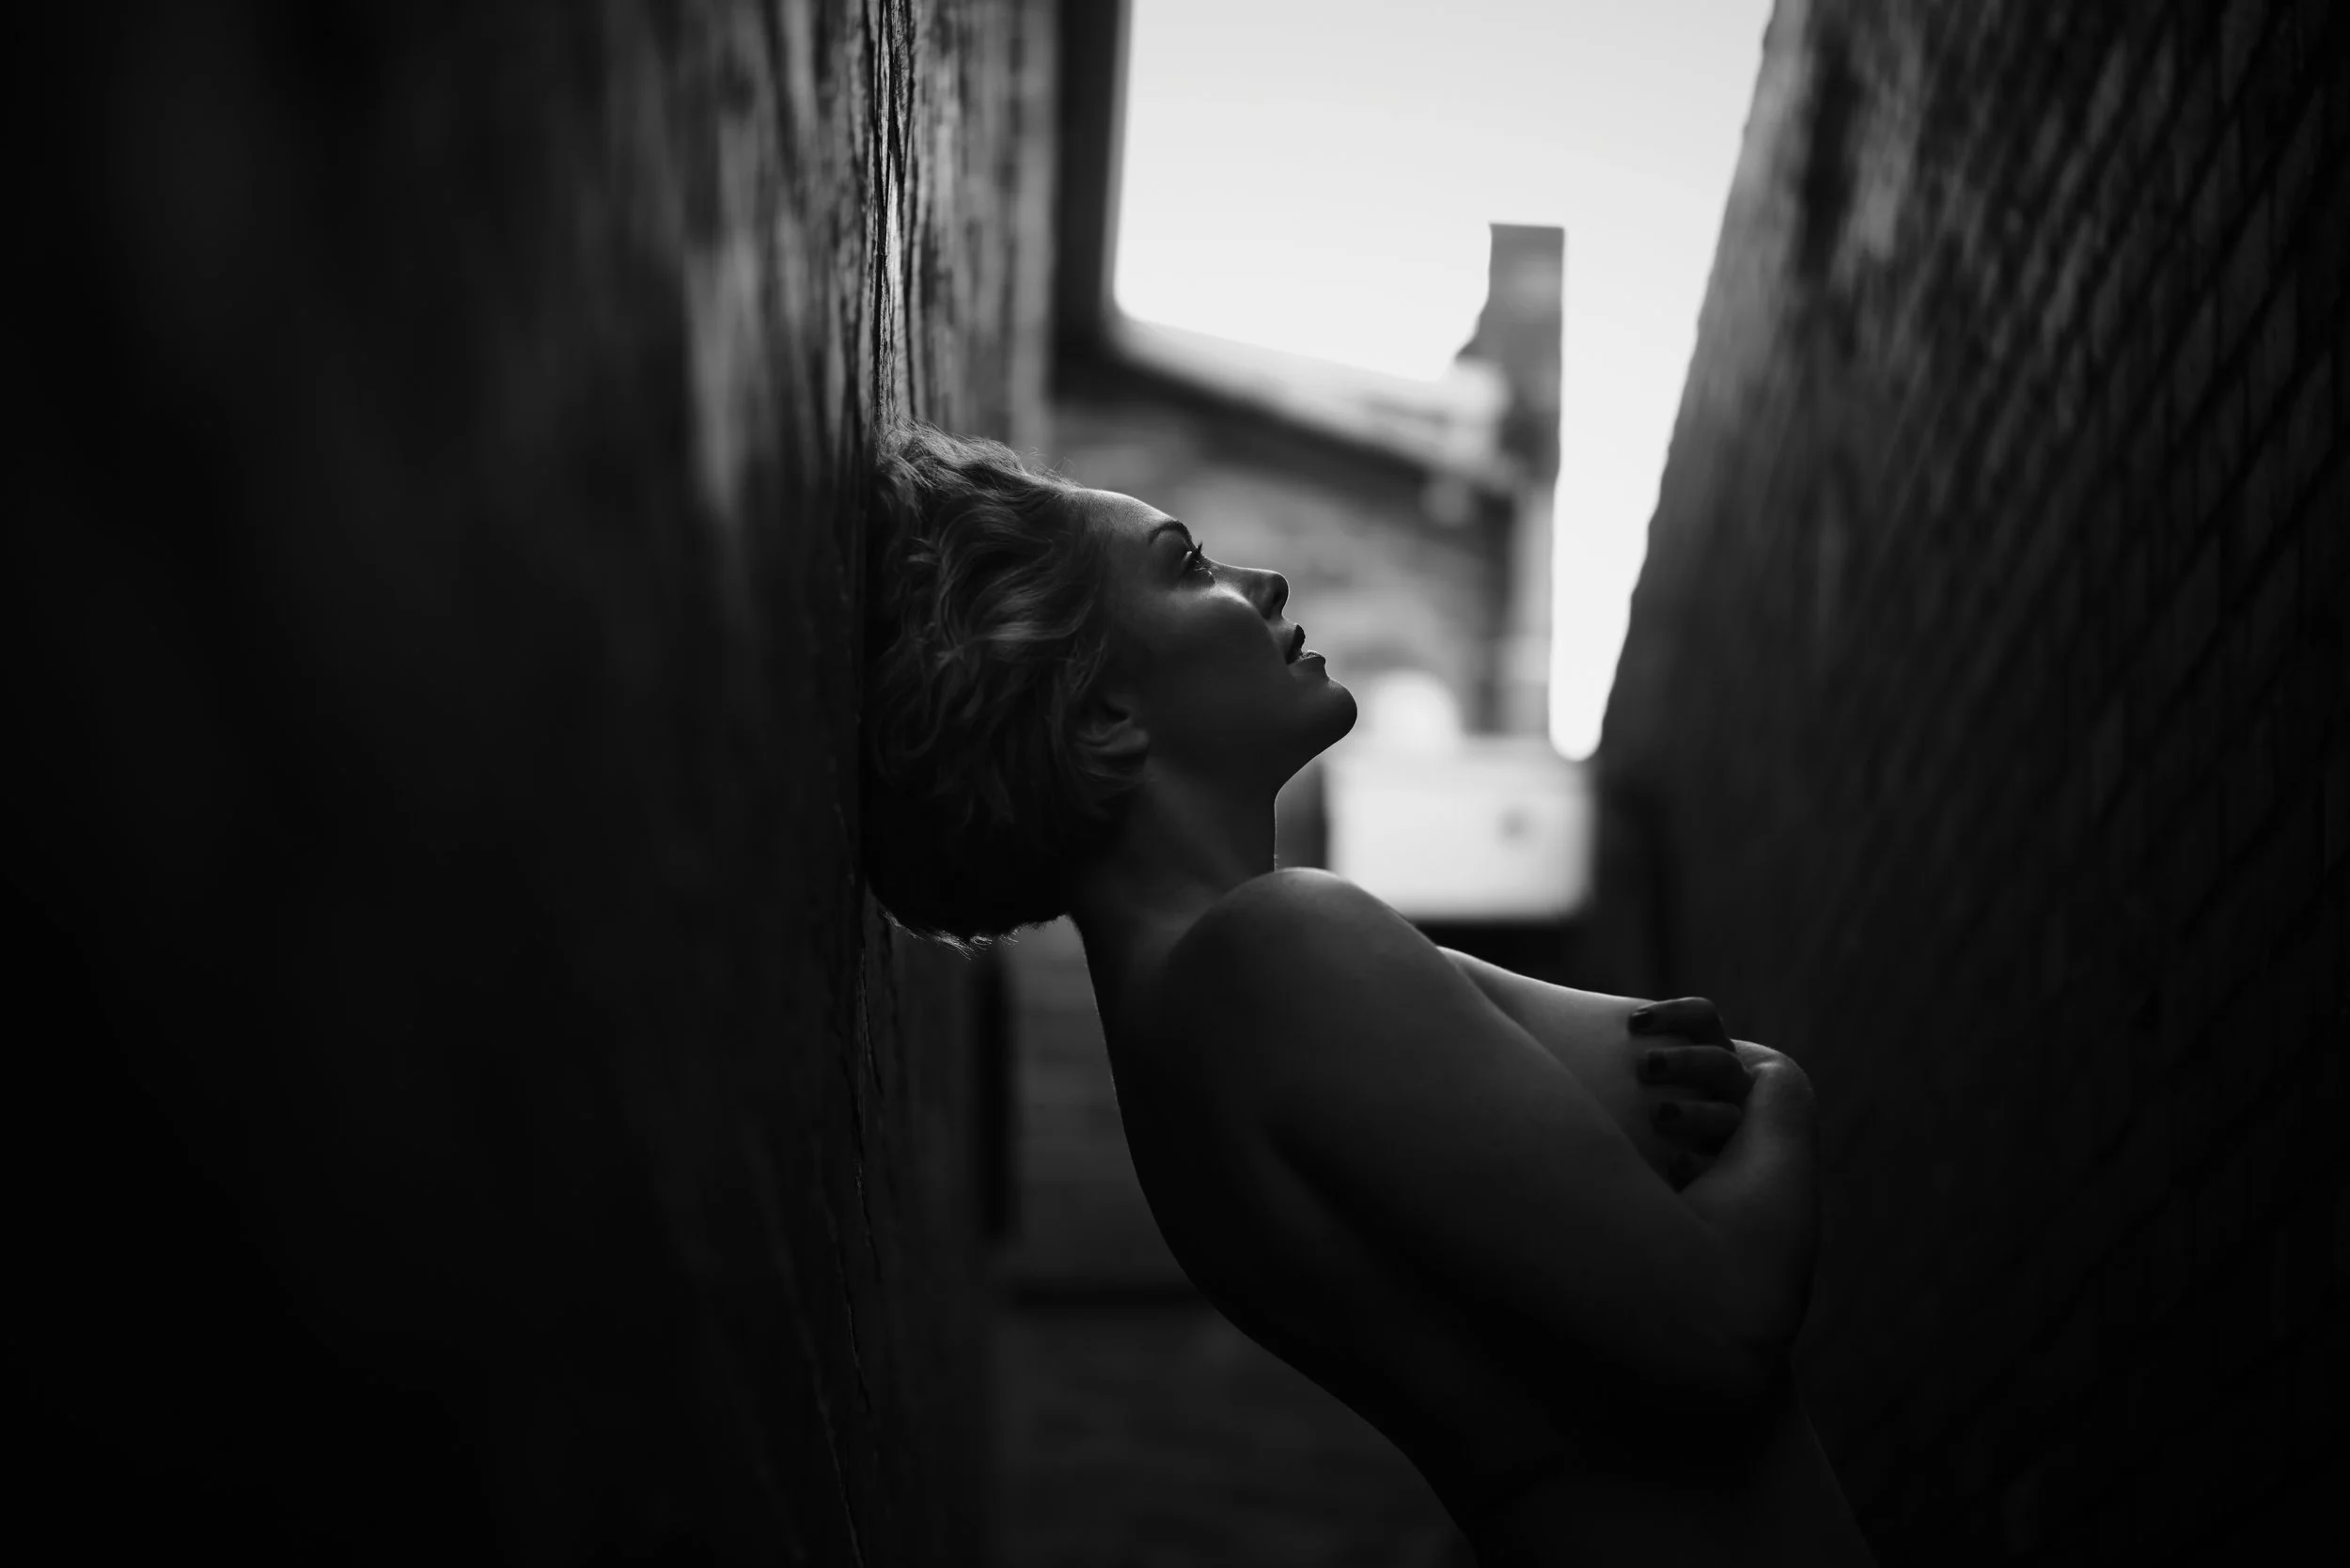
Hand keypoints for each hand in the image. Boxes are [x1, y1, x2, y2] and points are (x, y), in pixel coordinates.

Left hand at [1628, 996, 1753, 1180]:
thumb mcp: (1632, 1069)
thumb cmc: (1630, 1101)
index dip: (1675, 1014)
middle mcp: (1728, 1085)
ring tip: (1658, 1114)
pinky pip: (1721, 1165)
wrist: (1659, 1169)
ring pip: (1729, 1113)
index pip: (1705, 1017)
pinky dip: (1699, 1164)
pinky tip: (1673, 1163)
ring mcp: (1735, 1125)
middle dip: (1685, 1062)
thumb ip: (1617, 1045)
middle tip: (1645, 1067)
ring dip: (1696, 1113)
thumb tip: (1546, 1011)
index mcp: (1708, 1051)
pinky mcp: (1728, 1166)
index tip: (1634, 1023)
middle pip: (1720, 1062)